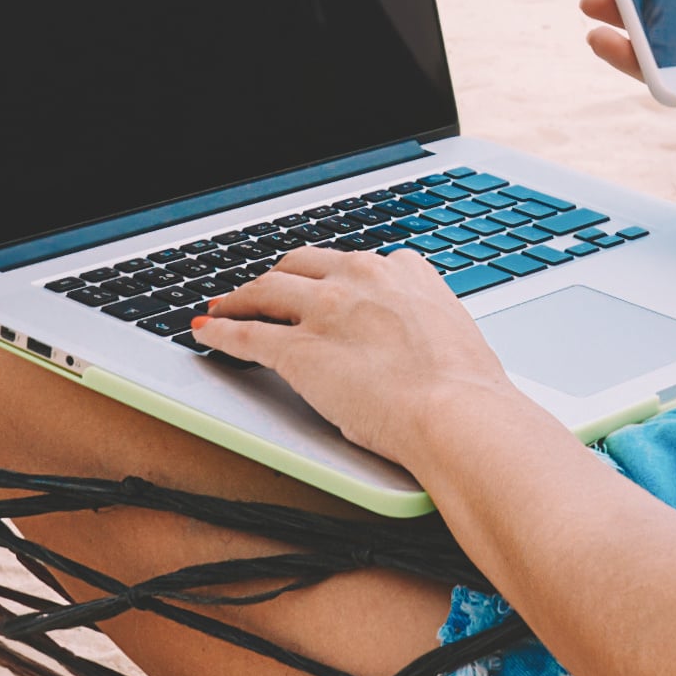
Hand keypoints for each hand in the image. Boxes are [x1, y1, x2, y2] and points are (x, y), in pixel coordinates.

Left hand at [186, 240, 516, 465]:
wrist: (456, 412)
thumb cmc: (465, 389)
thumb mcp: (451, 334)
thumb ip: (423, 324)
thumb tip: (416, 343)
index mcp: (402, 272)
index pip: (352, 263)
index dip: (328, 277)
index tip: (319, 285)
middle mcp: (359, 279)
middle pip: (299, 265)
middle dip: (277, 277)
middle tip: (263, 291)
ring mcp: (324, 311)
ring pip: (265, 291)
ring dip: (239, 298)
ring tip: (224, 307)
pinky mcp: (297, 350)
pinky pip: (246, 334)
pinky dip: (221, 332)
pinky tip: (209, 334)